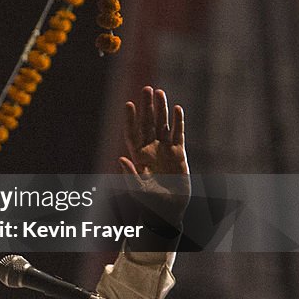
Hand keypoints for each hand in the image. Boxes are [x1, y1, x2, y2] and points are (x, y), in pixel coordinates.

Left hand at [119, 87, 190, 230]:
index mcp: (137, 156)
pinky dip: (178, 121)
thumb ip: (129, 175)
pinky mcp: (179, 153)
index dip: (130, 119)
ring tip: (160, 92)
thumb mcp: (137, 190)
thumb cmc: (150, 202)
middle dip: (147, 106)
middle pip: (147, 123)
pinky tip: (177, 108)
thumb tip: (120, 158)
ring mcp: (164, 149)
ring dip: (161, 109)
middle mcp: (150, 149)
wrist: (169, 209)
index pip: (132, 133)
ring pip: (162, 124)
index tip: (129, 104)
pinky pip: (178, 133)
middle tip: (146, 89)